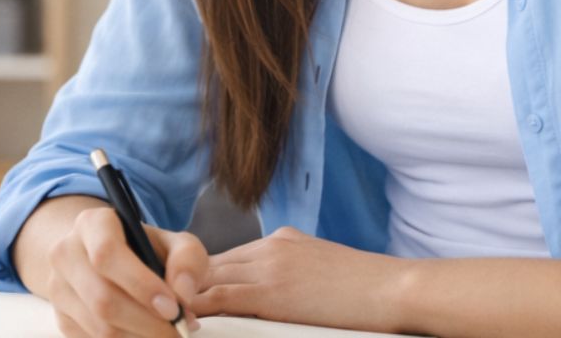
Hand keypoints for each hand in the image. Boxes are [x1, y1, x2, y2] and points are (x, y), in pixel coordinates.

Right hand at [45, 205, 206, 336]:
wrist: (105, 259)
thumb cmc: (145, 250)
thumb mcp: (173, 242)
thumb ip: (187, 259)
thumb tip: (182, 294)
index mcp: (92, 224)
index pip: (106, 253)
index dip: (141, 284)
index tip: (173, 307)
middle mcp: (66, 253)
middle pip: (103, 299)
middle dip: (148, 322)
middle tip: (179, 329)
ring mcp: (58, 289)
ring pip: (99, 327)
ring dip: (140, 337)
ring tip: (166, 331)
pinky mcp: (61, 318)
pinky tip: (144, 334)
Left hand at [186, 226, 410, 333]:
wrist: (393, 290)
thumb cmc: (366, 290)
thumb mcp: (320, 271)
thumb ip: (290, 276)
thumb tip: (272, 298)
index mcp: (281, 241)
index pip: (228, 258)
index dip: (204, 278)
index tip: (187, 294)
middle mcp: (270, 247)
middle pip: (212, 264)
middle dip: (190, 285)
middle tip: (167, 304)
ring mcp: (269, 265)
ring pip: (211, 278)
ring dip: (187, 296)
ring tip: (167, 312)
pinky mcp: (272, 289)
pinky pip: (223, 297)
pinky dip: (200, 307)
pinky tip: (184, 318)